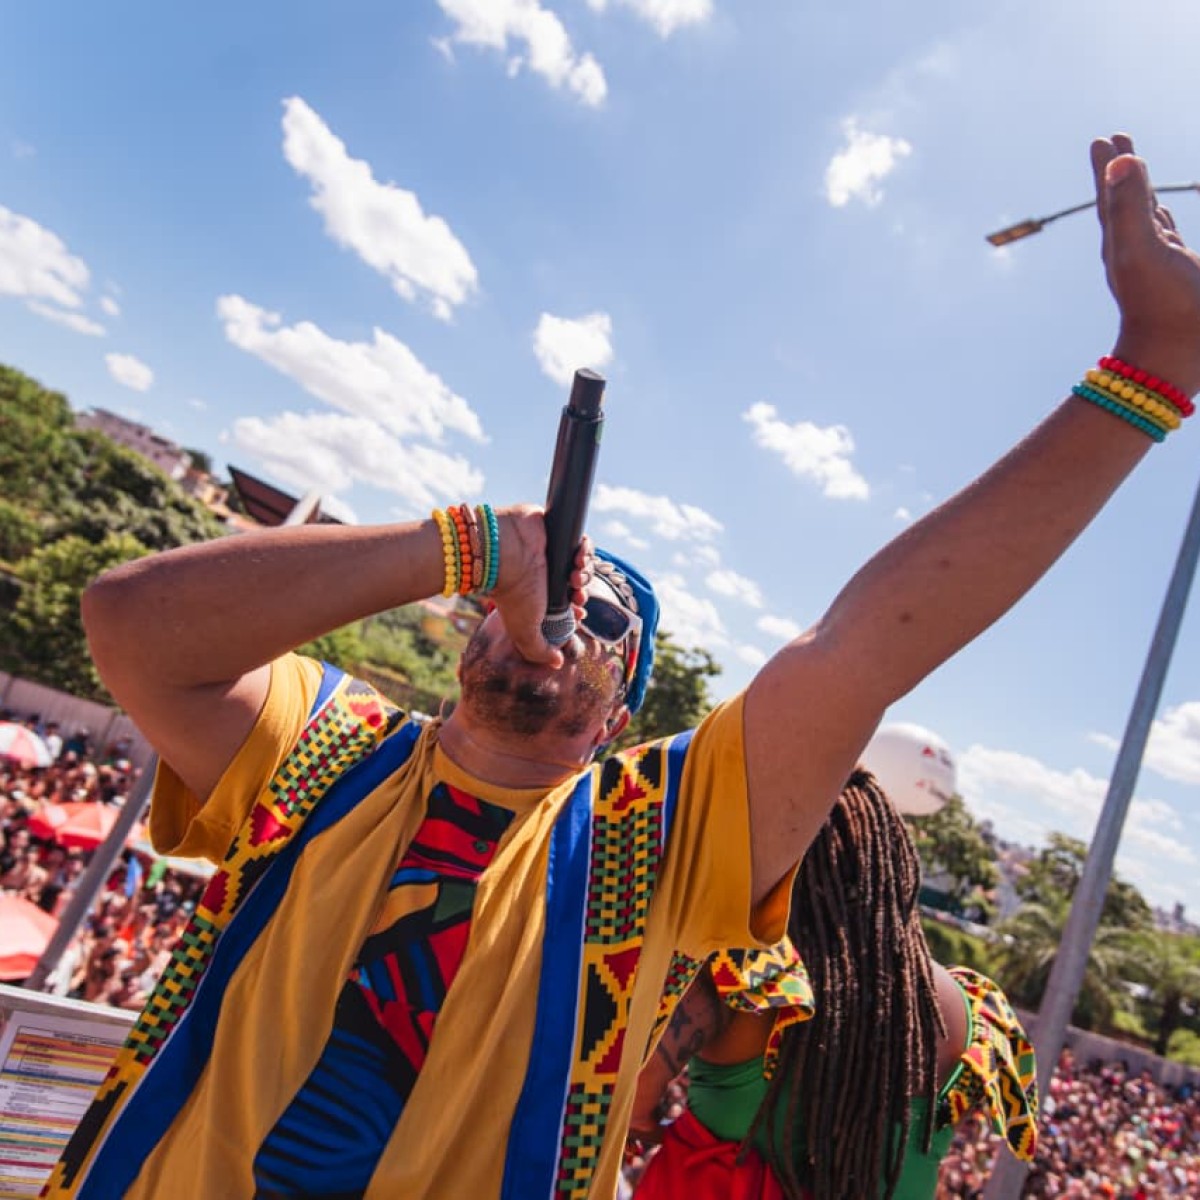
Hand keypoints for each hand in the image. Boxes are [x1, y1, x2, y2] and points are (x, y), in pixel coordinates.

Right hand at [489, 507, 590, 665]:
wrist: (505, 553)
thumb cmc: (514, 593)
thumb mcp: (526, 632)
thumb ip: (539, 651)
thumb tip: (557, 662)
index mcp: (542, 596)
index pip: (569, 603)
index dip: (578, 609)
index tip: (579, 612)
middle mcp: (548, 576)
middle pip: (579, 584)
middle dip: (582, 591)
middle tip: (577, 594)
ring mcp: (555, 554)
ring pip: (584, 565)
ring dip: (585, 573)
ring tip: (574, 575)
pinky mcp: (559, 534)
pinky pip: (584, 543)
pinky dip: (586, 551)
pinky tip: (578, 558)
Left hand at [1092, 133, 1199, 395]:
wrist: (1177, 353)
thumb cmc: (1160, 303)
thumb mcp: (1142, 248)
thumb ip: (1129, 205)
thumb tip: (1119, 159)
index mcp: (1122, 240)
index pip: (1112, 194)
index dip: (1109, 166)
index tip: (1103, 139)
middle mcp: (1134, 248)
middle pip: (1124, 199)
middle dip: (1121, 170)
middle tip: (1115, 139)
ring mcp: (1156, 260)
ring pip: (1145, 216)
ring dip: (1141, 190)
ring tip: (1137, 167)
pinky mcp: (1178, 272)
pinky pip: (1168, 236)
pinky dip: (1163, 218)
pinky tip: (1164, 216)